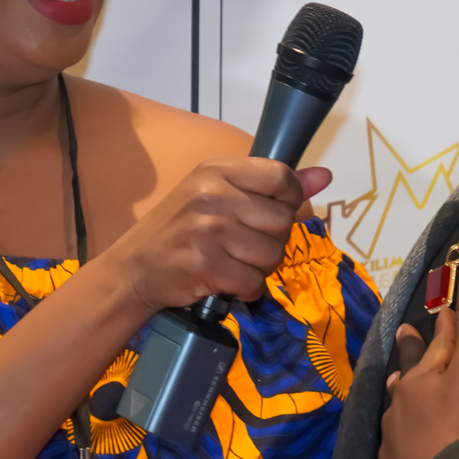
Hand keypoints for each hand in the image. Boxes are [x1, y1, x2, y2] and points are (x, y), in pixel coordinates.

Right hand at [95, 160, 330, 314]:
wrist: (134, 268)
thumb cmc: (179, 230)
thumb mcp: (218, 195)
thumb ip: (272, 186)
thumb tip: (324, 176)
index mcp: (216, 170)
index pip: (281, 177)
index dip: (288, 200)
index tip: (270, 213)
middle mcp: (212, 195)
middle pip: (281, 221)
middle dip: (271, 240)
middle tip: (244, 246)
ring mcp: (207, 230)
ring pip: (271, 255)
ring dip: (258, 268)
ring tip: (232, 263)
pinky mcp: (205, 265)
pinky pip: (253, 281)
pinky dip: (246, 288)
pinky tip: (226, 281)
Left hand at [377, 251, 458, 458]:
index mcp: (421, 379)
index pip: (439, 342)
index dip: (445, 322)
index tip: (440, 302)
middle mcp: (401, 405)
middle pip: (411, 373)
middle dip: (413, 353)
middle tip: (404, 331)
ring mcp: (393, 442)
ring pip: (398, 410)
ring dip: (403, 396)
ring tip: (398, 383)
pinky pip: (396, 452)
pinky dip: (402, 443)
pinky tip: (399, 448)